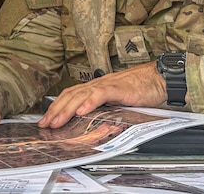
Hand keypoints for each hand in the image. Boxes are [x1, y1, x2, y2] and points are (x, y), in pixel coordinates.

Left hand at [37, 61, 166, 128]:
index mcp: (96, 87)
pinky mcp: (119, 88)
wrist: (158, 78)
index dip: (57, 106)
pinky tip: (81, 111)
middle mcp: (98, 84)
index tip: (46, 120)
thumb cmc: (140, 89)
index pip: (71, 95)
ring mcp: (107, 85)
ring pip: (81, 95)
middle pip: (71, 95)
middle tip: (44, 124)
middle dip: (56, 110)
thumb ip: (103, 106)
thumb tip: (89, 119)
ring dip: (67, 109)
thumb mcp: (117, 100)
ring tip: (57, 121)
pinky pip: (101, 95)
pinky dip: (89, 103)